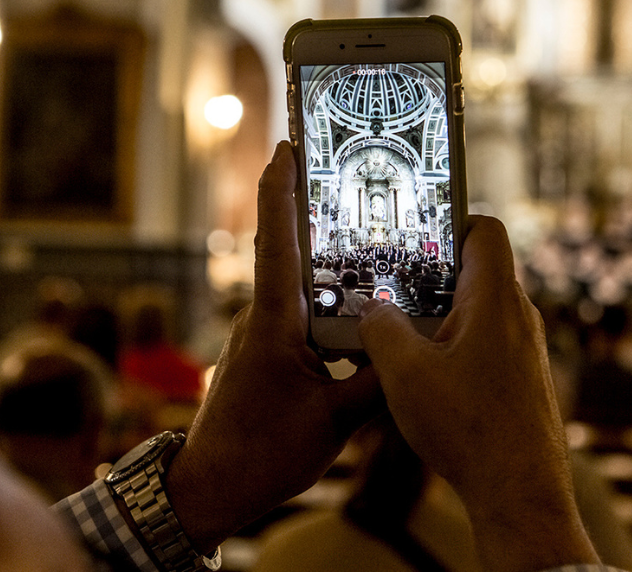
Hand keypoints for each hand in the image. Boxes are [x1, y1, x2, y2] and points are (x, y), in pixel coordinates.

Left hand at [166, 142, 383, 553]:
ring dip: (326, 266)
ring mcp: (261, 337)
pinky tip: (357, 315)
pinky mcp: (266, 355)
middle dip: (312, 215)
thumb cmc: (261, 454)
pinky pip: (299, 317)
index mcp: (273, 324)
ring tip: (368, 249)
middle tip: (344, 180)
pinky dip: (326, 305)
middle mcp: (262, 320)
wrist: (211, 490)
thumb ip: (378, 381)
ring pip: (298, 289)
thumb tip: (413, 352)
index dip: (280, 191)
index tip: (285, 148)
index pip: (277, 243)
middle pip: (289, 254)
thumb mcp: (335, 420)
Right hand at [358, 216, 598, 571]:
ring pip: (477, 309)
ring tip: (400, 336)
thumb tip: (372, 311)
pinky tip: (426, 374)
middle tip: (392, 288)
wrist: (519, 490)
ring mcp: (525, 347)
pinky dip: (454, 344)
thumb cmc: (471, 429)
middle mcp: (518, 316)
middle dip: (430, 276)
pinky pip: (486, 341)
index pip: (484, 230)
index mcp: (495, 299)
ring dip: (438, 316)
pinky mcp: (522, 375)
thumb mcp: (405, 373)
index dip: (451, 220)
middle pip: (474, 270)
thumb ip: (381, 329)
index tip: (417, 232)